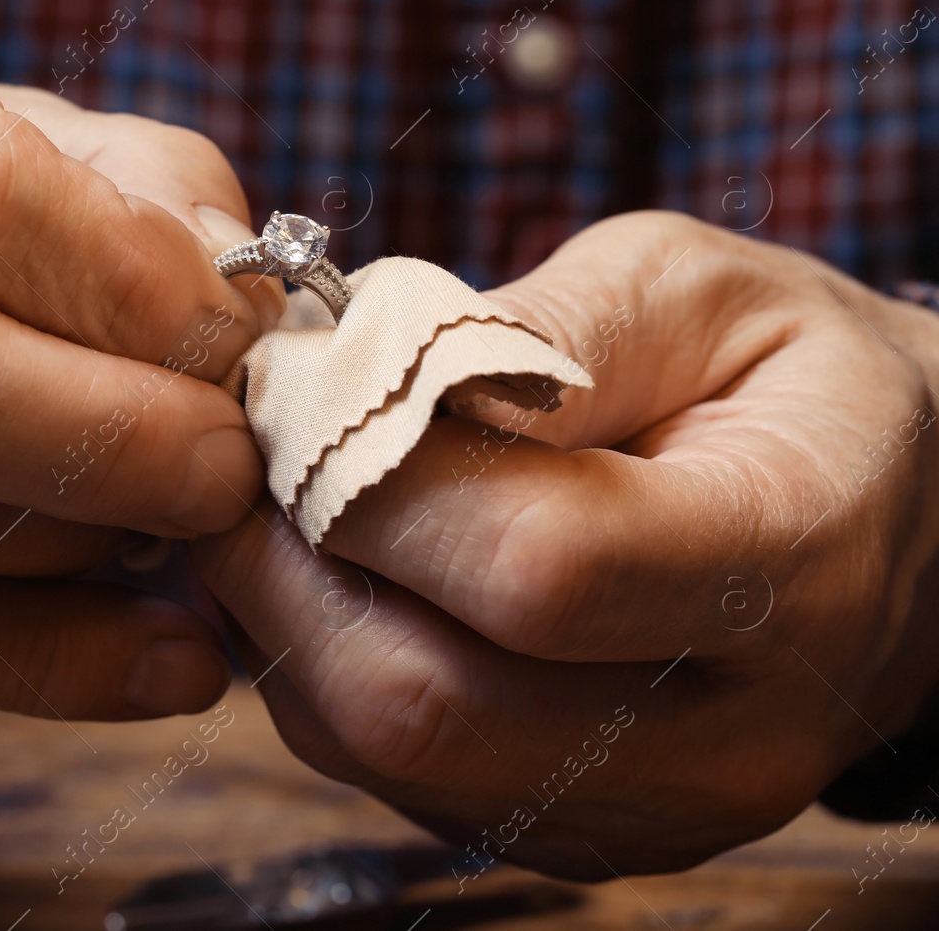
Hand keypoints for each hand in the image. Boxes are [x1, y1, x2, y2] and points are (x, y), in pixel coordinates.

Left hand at [194, 212, 938, 877]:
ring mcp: (643, 811)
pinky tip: (340, 571)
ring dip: (284, 617)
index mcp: (791, 568)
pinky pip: (384, 771)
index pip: (534, 568)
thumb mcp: (693, 289)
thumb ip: (534, 330)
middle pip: (422, 701)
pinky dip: (319, 666)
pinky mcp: (575, 833)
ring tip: (287, 503)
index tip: (297, 395)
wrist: (891, 516)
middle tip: (247, 457)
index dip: (372, 480)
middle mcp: (722, 737)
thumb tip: (355, 383)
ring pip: (377, 749)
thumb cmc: (788, 379)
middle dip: (285, 563)